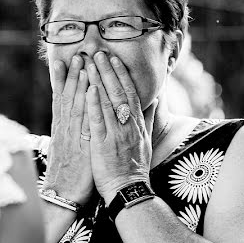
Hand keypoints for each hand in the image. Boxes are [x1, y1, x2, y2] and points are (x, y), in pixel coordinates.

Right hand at [43, 54, 94, 205]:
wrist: (62, 194)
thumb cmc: (68, 173)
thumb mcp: (66, 149)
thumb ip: (70, 133)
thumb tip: (72, 121)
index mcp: (61, 128)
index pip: (61, 99)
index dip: (63, 80)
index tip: (64, 61)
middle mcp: (64, 129)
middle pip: (68, 97)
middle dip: (72, 75)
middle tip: (77, 53)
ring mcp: (71, 136)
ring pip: (74, 104)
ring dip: (78, 82)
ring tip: (81, 63)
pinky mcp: (80, 144)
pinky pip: (84, 121)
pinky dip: (86, 104)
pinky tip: (89, 90)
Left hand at [85, 52, 155, 202]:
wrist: (129, 190)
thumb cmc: (135, 167)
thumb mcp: (147, 140)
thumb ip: (150, 118)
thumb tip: (155, 99)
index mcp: (136, 124)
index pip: (129, 93)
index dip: (121, 75)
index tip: (114, 59)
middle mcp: (128, 126)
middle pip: (118, 93)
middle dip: (108, 71)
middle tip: (98, 53)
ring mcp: (116, 134)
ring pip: (108, 102)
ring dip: (98, 80)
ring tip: (89, 63)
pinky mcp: (103, 145)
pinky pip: (99, 121)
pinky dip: (94, 104)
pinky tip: (88, 89)